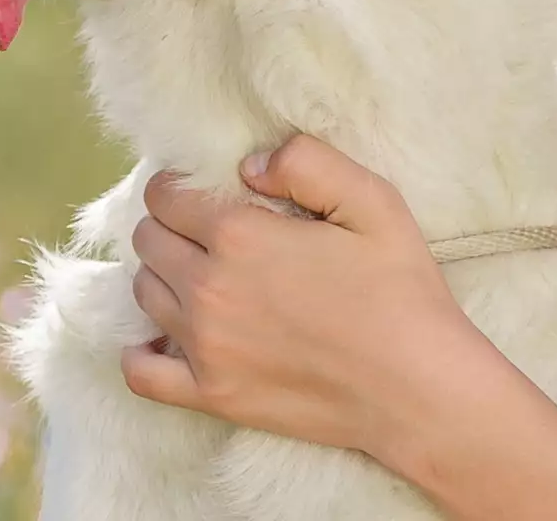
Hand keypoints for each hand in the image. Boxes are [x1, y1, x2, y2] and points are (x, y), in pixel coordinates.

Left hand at [123, 134, 556, 517]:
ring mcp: (203, 346)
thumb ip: (308, 163)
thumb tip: (250, 164)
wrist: (416, 388)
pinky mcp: (210, 394)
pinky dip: (144, 349)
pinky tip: (171, 336)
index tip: (206, 190)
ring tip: (205, 274)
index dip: (181, 184)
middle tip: (209, 229)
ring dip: (165, 275)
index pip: (168, 196)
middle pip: (149, 240)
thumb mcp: (374, 202)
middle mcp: (208, 289)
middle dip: (170, 225)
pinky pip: (140, 370)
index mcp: (240, 235)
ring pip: (145, 292)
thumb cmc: (401, 290)